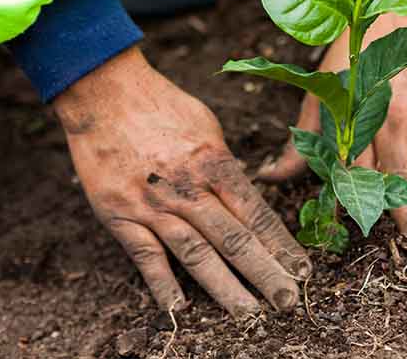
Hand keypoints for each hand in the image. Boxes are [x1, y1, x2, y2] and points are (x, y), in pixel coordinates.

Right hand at [54, 47, 309, 314]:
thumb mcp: (208, 127)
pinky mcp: (120, 215)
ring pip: (196, 254)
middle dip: (265, 273)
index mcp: (215, 164)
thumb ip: (225, 165)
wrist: (103, 92)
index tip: (302, 270)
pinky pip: (145, 256)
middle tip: (287, 302)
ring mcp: (153, 205)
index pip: (257, 214)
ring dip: (224, 287)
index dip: (282, 246)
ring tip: (248, 313)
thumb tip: (245, 193)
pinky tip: (179, 307)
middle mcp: (188, 189)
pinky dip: (162, 284)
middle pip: (234, 239)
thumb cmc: (162, 105)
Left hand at [260, 13, 406, 233]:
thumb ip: (299, 144)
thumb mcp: (317, 99)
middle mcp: (390, 122)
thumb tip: (269, 178)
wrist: (386, 16)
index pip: (356, 172)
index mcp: (356, 121)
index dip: (359, 203)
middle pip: (399, 176)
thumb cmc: (346, 64)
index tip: (363, 232)